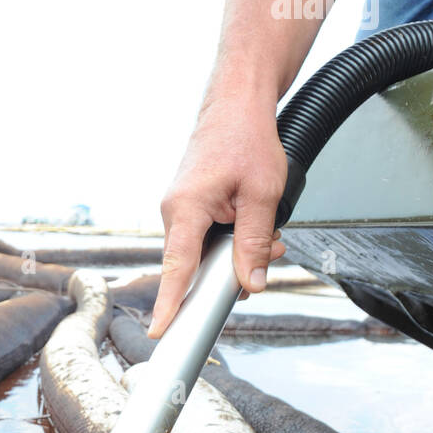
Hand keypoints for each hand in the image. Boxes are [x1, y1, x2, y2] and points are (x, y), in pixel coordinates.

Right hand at [149, 90, 287, 338]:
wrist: (238, 101)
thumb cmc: (246, 136)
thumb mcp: (263, 194)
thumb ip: (255, 243)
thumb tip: (251, 283)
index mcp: (186, 209)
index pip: (176, 268)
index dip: (170, 304)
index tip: (160, 331)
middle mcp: (174, 212)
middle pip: (195, 267)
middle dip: (232, 272)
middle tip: (271, 256)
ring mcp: (180, 210)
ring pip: (205, 253)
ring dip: (238, 252)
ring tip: (271, 236)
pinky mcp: (190, 207)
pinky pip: (206, 238)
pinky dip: (231, 239)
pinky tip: (255, 226)